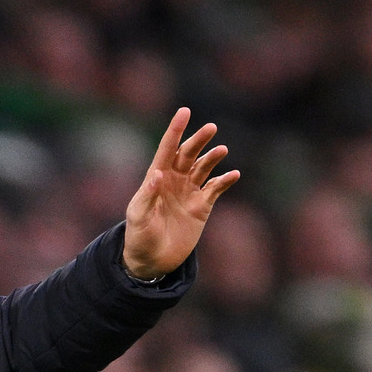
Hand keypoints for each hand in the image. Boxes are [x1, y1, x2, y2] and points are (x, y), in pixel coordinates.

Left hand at [122, 107, 239, 279]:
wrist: (152, 260)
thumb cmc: (138, 237)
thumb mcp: (138, 217)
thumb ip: (147, 196)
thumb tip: (157, 174)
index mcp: (155, 178)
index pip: (166, 149)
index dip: (175, 130)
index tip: (184, 111)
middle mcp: (173, 181)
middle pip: (188, 154)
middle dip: (198, 140)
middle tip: (210, 128)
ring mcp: (188, 193)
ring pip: (203, 168)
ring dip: (212, 158)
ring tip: (222, 150)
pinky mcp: (201, 207)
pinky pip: (215, 189)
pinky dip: (225, 181)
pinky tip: (233, 175)